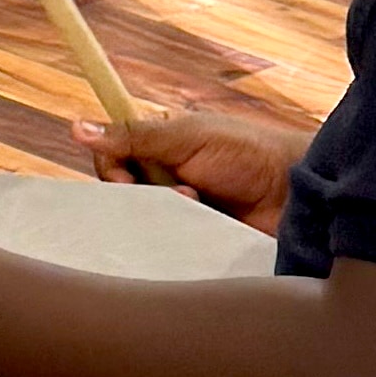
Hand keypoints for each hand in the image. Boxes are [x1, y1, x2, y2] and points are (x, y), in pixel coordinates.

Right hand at [80, 108, 304, 231]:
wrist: (299, 193)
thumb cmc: (249, 153)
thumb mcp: (189, 137)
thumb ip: (134, 136)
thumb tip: (76, 127)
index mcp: (161, 148)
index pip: (113, 160)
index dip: (113, 170)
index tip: (125, 178)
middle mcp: (166, 181)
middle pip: (124, 197)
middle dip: (139, 197)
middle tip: (174, 192)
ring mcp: (182, 213)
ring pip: (144, 225)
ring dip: (164, 216)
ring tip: (198, 204)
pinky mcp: (196, 242)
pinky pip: (169, 249)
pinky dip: (177, 241)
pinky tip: (199, 230)